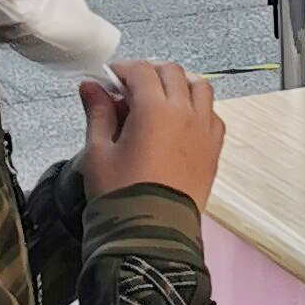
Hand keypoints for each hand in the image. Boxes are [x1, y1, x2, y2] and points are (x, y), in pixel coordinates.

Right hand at [79, 61, 225, 204]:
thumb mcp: (99, 152)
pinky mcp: (213, 149)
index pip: (141, 71)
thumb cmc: (122, 197)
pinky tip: (180, 120)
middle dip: (149, 73)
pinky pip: (212, 114)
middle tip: (129, 88)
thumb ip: (98, 113)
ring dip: (178, 83)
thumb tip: (91, 88)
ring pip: (199, 87)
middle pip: (172, 72)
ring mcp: (204, 130)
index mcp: (155, 110)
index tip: (109, 80)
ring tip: (158, 98)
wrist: (151, 234)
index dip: (122, 70)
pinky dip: (197, 107)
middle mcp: (185, 114)